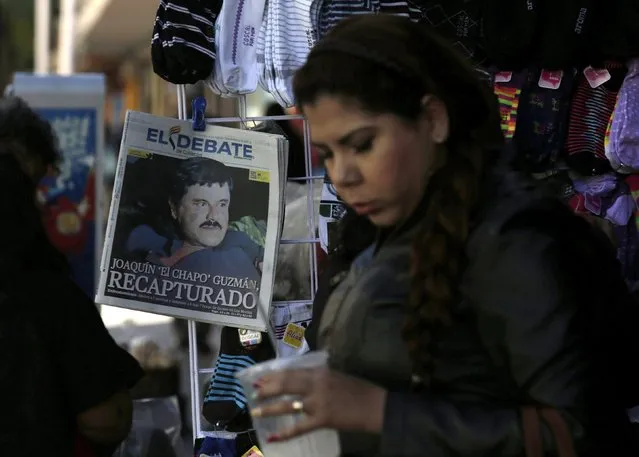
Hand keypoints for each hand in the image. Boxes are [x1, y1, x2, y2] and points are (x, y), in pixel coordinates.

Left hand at [250, 367, 386, 441]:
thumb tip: (299, 379)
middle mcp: (315, 384)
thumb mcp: (335, 376)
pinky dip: (285, 433)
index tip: (260, 378)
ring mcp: (318, 402)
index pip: (290, 372)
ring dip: (269, 408)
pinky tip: (272, 437)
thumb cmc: (357, 389)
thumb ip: (317, 376)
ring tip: (256, 411)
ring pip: (287, 405)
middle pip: (285, 385)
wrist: (374, 405)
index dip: (273, 375)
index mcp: (319, 372)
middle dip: (267, 389)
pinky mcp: (322, 419)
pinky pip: (299, 427)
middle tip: (254, 393)